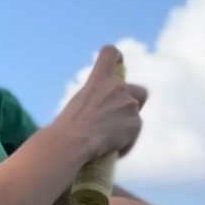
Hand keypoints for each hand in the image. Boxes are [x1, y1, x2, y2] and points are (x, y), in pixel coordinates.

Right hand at [54, 44, 147, 163]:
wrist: (72, 142)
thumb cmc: (64, 129)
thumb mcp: (75, 107)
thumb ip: (91, 105)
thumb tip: (93, 120)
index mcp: (97, 81)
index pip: (110, 54)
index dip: (117, 58)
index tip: (118, 63)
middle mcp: (117, 88)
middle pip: (140, 91)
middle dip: (135, 103)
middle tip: (119, 119)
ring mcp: (128, 104)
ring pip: (136, 117)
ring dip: (126, 127)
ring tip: (108, 141)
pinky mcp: (136, 123)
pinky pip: (133, 135)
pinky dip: (125, 143)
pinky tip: (111, 149)